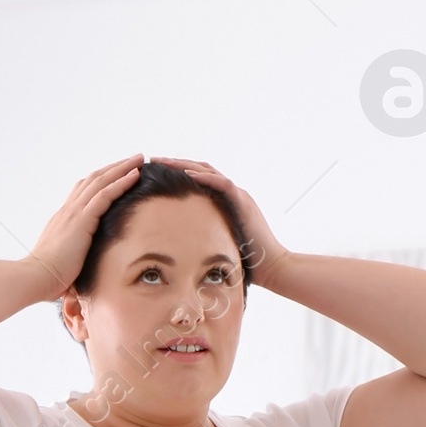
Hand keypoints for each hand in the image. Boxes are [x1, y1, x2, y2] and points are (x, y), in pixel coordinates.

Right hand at [27, 156, 143, 297]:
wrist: (34, 278)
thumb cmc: (46, 278)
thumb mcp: (64, 263)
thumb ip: (74, 259)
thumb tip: (81, 270)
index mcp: (64, 219)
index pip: (84, 192)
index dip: (101, 181)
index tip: (116, 174)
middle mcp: (68, 211)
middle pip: (94, 180)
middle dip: (114, 167)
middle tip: (133, 159)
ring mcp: (74, 213)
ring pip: (101, 181)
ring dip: (122, 168)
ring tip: (139, 159)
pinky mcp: (81, 220)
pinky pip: (105, 195)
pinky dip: (121, 183)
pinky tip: (135, 175)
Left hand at [149, 156, 291, 287]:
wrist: (272, 266)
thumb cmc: (247, 262)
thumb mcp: (220, 245)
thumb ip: (206, 239)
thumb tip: (182, 248)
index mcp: (226, 202)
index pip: (199, 180)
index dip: (178, 174)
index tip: (157, 173)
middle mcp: (232, 194)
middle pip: (200, 170)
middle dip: (176, 164)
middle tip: (153, 161)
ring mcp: (238, 196)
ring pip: (208, 171)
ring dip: (183, 165)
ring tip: (162, 162)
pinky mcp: (242, 202)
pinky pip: (221, 183)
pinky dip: (203, 177)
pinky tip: (184, 173)